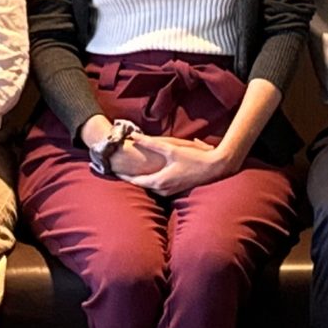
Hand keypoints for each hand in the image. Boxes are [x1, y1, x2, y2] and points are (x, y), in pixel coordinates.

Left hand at [112, 133, 229, 199]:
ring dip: (141, 180)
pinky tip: (151, 174)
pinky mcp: (177, 190)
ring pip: (150, 187)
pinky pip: (159, 187)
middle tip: (117, 170)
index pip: (133, 182)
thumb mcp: (171, 149)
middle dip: (129, 178)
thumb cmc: (194, 158)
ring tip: (131, 173)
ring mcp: (170, 192)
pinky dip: (151, 181)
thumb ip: (150, 143)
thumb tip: (133, 136)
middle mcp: (162, 190)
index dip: (121, 176)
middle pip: (141, 185)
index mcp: (159, 181)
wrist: (216, 168)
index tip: (111, 171)